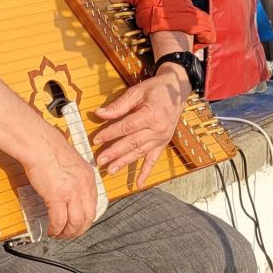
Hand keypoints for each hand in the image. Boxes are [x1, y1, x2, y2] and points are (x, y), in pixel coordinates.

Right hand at [26, 134, 99, 239]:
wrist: (40, 144)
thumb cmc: (51, 148)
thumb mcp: (73, 163)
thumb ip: (76, 178)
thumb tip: (70, 191)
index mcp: (89, 178)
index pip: (93, 206)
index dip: (86, 219)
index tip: (79, 224)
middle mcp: (84, 187)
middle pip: (88, 218)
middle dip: (79, 230)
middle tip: (70, 234)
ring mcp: (71, 193)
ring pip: (75, 223)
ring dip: (68, 233)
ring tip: (60, 235)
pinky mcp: (56, 197)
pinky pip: (59, 221)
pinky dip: (56, 229)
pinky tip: (51, 231)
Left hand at [92, 67, 188, 187]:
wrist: (177, 89)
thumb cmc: (155, 89)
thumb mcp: (137, 92)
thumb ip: (119, 105)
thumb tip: (99, 113)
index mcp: (151, 114)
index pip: (126, 127)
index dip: (110, 134)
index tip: (96, 140)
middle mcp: (158, 129)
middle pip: (132, 143)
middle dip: (114, 153)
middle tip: (99, 161)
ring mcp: (161, 138)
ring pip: (140, 152)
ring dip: (124, 162)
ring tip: (110, 170)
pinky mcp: (163, 143)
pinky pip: (154, 159)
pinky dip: (146, 172)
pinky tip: (138, 183)